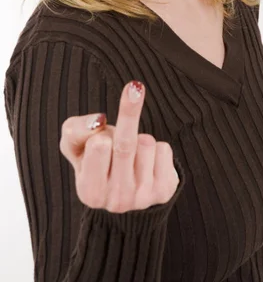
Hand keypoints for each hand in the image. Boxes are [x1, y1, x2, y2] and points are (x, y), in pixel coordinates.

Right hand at [59, 81, 179, 212]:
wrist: (125, 191)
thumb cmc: (95, 161)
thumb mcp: (74, 146)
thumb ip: (75, 131)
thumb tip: (99, 120)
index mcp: (90, 191)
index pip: (98, 147)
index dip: (98, 132)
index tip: (100, 125)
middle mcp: (117, 200)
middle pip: (125, 145)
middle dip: (129, 112)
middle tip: (134, 87)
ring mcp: (143, 197)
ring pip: (146, 144)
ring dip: (139, 138)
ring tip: (132, 153)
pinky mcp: (165, 190)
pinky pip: (164, 150)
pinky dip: (157, 147)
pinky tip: (148, 162)